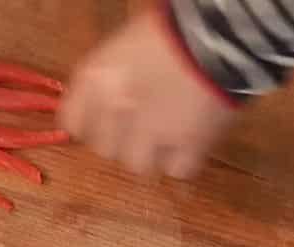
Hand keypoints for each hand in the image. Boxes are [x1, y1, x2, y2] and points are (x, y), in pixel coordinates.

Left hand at [58, 9, 235, 178]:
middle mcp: (116, 110)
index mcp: (96, 79)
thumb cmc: (170, 29)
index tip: (105, 122)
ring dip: (152, 153)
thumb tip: (108, 103)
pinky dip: (184, 161)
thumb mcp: (125, 43)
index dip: (91, 125)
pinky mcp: (190, 145)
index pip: (73, 123)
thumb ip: (110, 76)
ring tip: (170, 135)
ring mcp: (153, 132)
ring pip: (139, 165)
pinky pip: (178, 170)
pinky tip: (191, 143)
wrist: (220, 33)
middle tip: (143, 125)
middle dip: (123, 139)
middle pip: (106, 149)